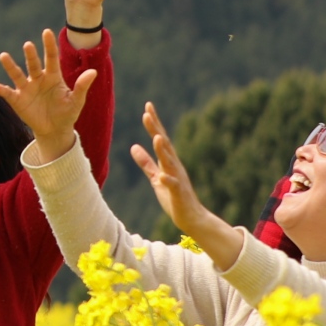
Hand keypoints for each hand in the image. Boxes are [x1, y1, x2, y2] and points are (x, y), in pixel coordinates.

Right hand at [0, 30, 98, 159]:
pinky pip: (9, 94)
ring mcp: (27, 89)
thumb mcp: (76, 101)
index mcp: (53, 76)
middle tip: (28, 45)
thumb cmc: (67, 113)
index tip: (47, 32)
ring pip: (17, 75)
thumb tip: (93, 72)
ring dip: (10, 66)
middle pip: (33, 64)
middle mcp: (38, 79)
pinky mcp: (18, 100)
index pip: (51, 58)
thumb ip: (82, 86)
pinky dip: (2, 90)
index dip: (49, 45)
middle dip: (31, 55)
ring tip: (4, 56)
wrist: (55, 130)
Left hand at [130, 102, 240, 269]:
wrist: (192, 218)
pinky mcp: (179, 194)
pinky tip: (161, 176)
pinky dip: (167, 180)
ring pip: (170, 162)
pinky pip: (173, 185)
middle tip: (148, 112)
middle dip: (156, 128)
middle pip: (164, 145)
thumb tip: (133, 146)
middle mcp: (175, 166)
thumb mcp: (156, 178)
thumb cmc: (174, 198)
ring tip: (157, 137)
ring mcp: (178, 179)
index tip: (147, 106)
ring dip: (163, 150)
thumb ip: (146, 163)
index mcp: (168, 162)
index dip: (154, 123)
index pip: (160, 139)